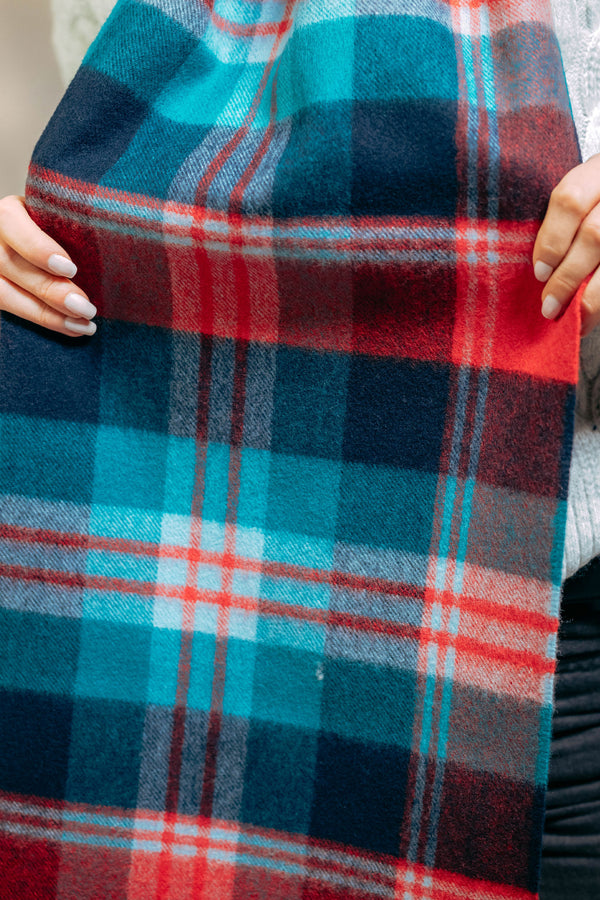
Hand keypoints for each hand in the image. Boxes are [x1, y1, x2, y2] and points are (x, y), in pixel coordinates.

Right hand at [0, 194, 95, 336]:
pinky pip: (13, 312)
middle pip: (9, 265)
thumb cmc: (66, 228)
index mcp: (8, 214)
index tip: (70, 268)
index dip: (37, 248)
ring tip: (84, 325)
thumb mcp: (66, 217)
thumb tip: (119, 234)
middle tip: (86, 308)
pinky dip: (46, 322)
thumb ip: (78, 222)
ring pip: (5, 295)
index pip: (12, 224)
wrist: (48, 248)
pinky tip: (73, 329)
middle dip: (50, 290)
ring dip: (48, 315)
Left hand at [532, 154, 599, 337]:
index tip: (539, 273)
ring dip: (592, 295)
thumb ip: (554, 221)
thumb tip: (524, 270)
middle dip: (568, 275)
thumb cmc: (588, 204)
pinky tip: (589, 317)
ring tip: (573, 318)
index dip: (551, 239)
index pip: (569, 200)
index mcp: (594, 173)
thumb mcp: (574, 196)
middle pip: (595, 235)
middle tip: (549, 305)